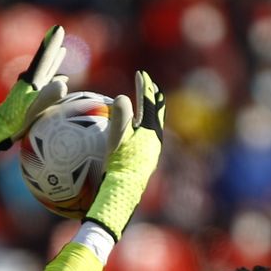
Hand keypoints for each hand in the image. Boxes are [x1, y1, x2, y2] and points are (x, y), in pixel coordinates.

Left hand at [0, 25, 68, 173]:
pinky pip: (44, 88)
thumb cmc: (12, 125)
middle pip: (43, 63)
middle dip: (52, 50)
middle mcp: (28, 86)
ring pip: (44, 74)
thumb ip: (46, 97)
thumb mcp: (31, 111)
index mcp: (29, 84)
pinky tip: (60, 84)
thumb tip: (63, 84)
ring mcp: (28, 94)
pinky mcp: (27, 103)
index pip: (43, 60)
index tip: (58, 28)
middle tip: (60, 35)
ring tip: (62, 53)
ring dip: (52, 64)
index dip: (51, 45)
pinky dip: (52, 82)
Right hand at [85, 70, 166, 239]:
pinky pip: (138, 144)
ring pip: (149, 130)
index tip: (140, 74)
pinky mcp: (139, 167)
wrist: (120, 197)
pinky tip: (121, 139)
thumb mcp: (116, 140)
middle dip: (151, 100)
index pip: (149, 104)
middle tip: (147, 88)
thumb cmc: (116, 167)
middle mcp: (153, 144)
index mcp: (150, 134)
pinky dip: (133, 135)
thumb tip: (121, 97)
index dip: (145, 87)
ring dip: (144, 117)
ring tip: (137, 111)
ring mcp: (147, 156)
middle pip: (154, 115)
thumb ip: (120, 118)